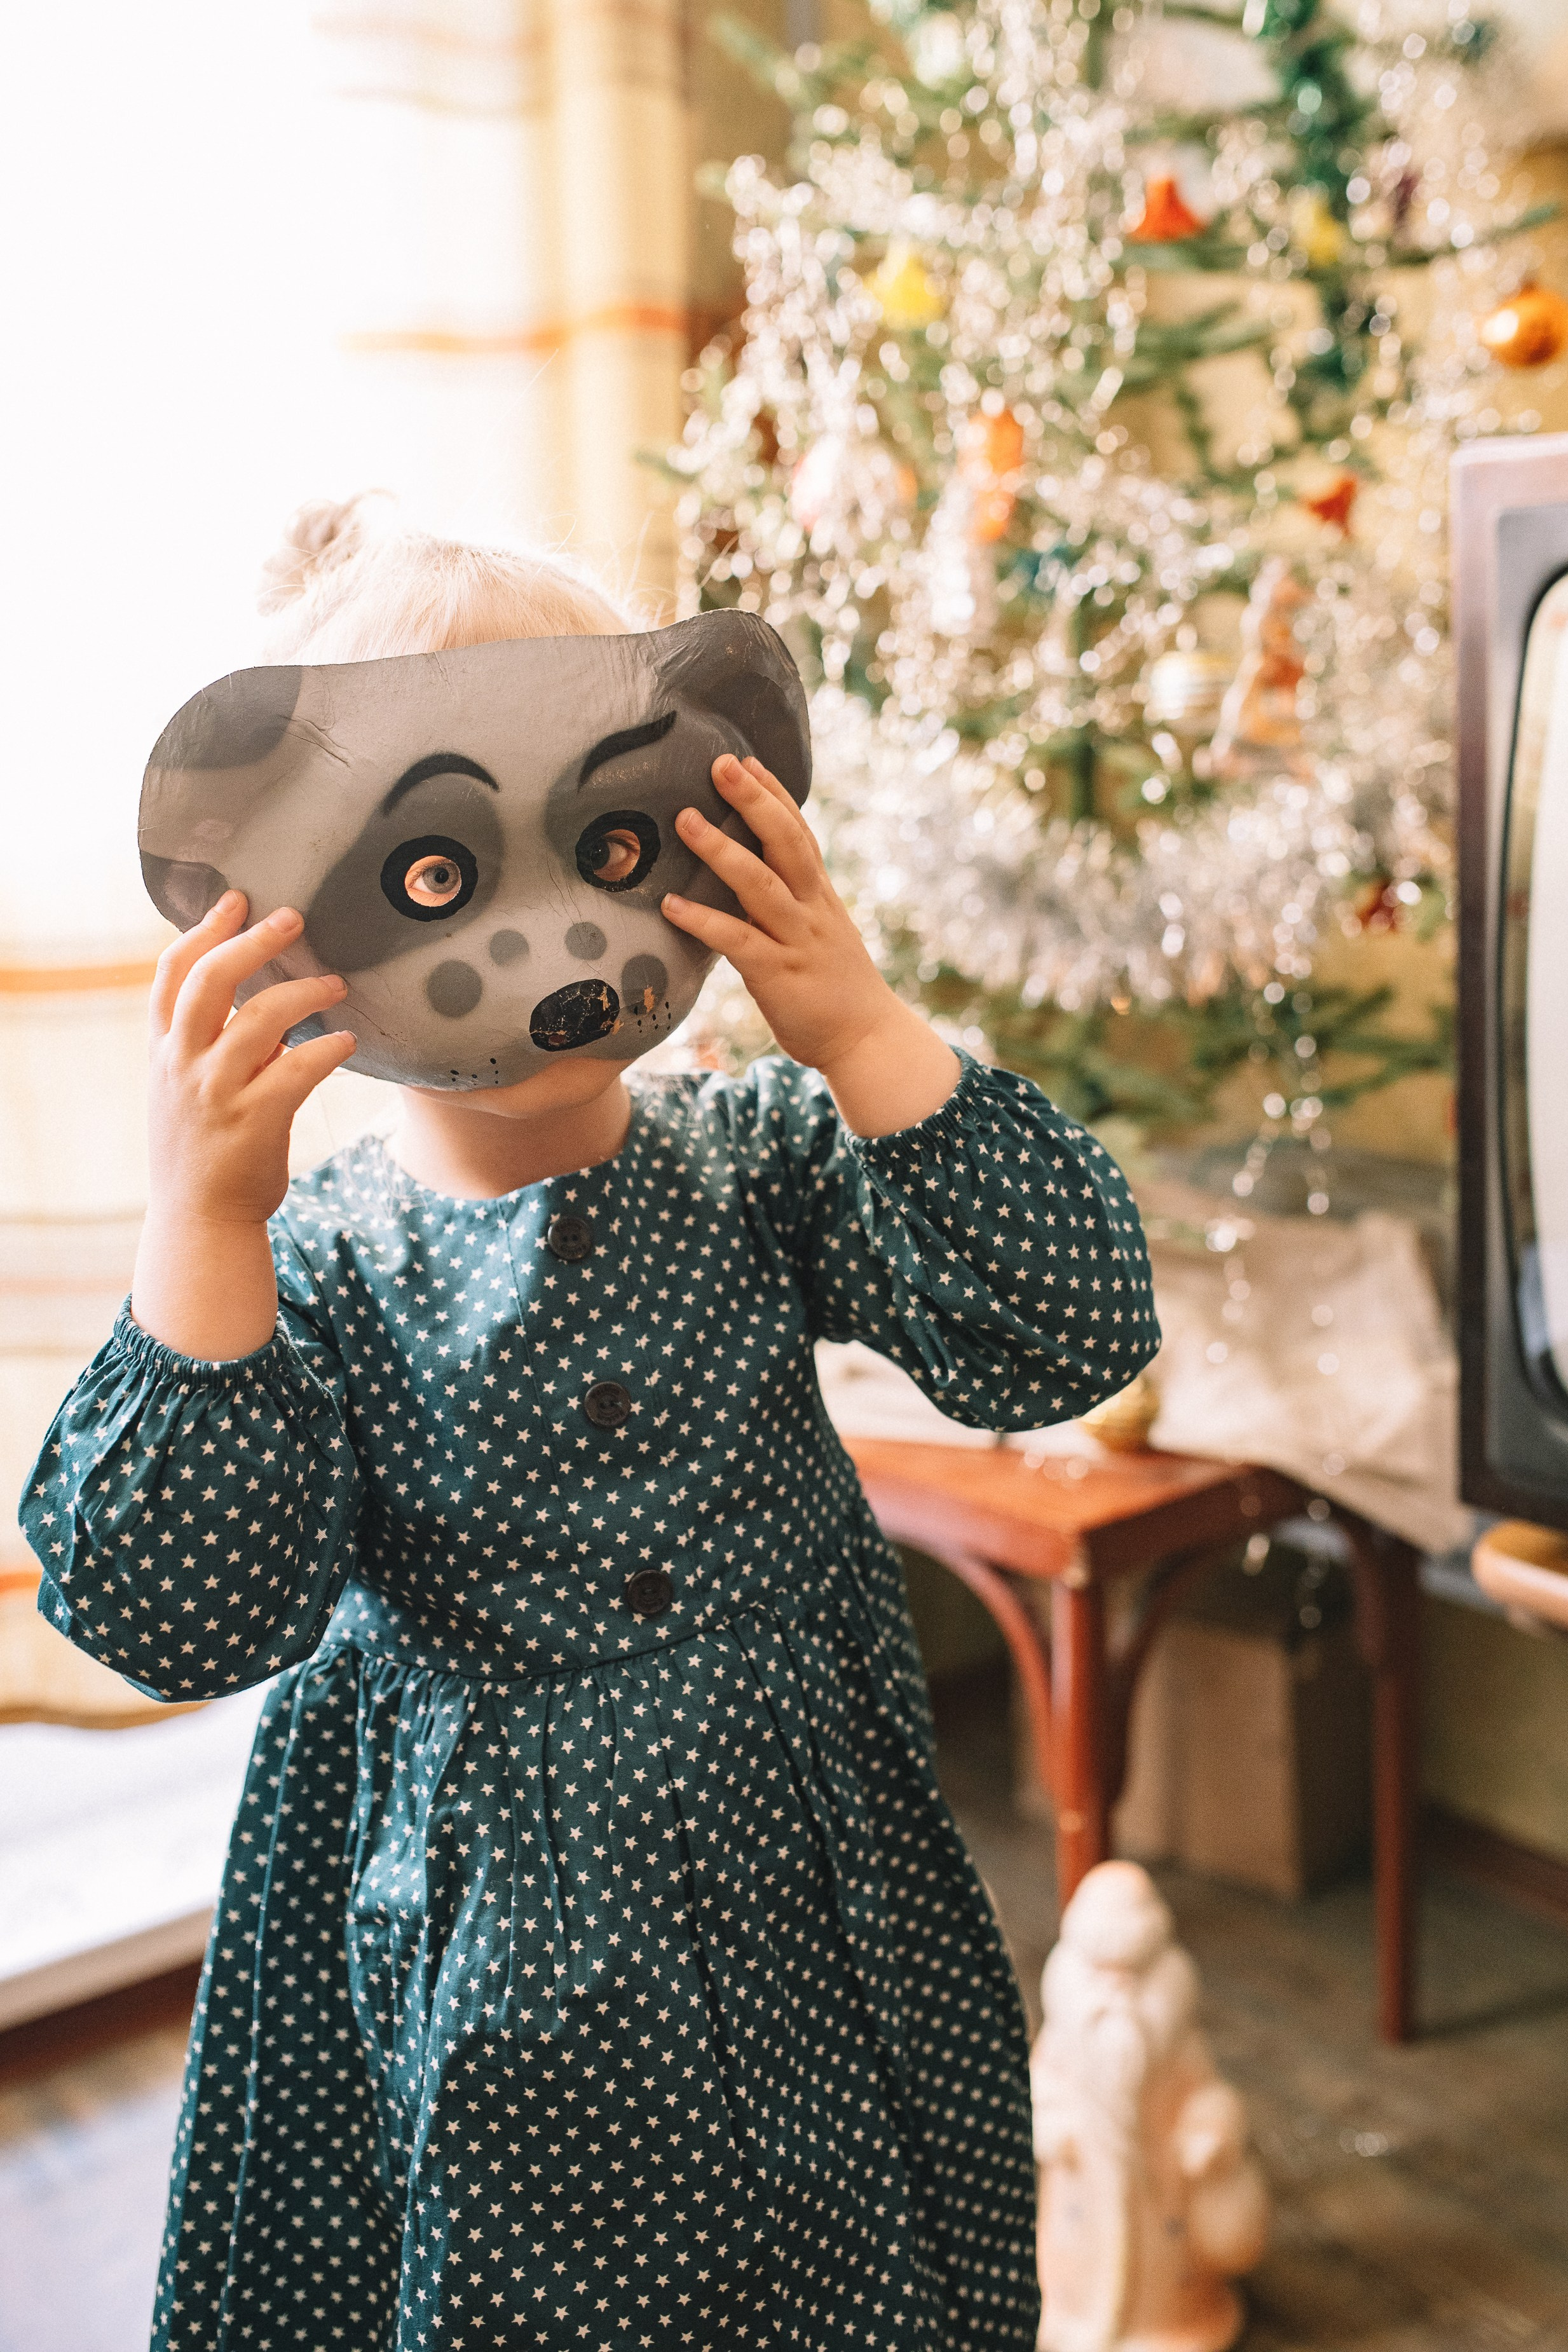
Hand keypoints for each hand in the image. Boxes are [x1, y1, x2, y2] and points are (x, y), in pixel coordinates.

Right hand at [145, 892, 355, 1225]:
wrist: (199, 1220)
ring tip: (336, 984)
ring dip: (305, 992)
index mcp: (164, 1050)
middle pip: (211, 980)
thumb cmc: (204, 1150)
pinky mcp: (253, 1121)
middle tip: (293, 917)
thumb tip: (270, 1009)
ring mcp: (215, 1092)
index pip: (172, 974)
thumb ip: (216, 1047)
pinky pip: (297, 1069)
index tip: (234, 900)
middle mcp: (182, 1064)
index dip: (203, 930)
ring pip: (261, 1019)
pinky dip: (326, 1049)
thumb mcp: (189, 1090)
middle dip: (252, 940)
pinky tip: (347, 1042)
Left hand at [661, 755, 958, 1136]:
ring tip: (685, 820)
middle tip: (719, 763)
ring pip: (760, 885)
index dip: (773, 795)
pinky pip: (738, 941)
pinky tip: (671, 906)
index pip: (799, 833)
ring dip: (721, 850)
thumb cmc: (836, 990)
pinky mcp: (778, 975)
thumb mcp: (818, 935)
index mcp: (821, 897)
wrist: (868, 1041)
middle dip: (753, 800)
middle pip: (785, 843)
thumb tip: (750, 880)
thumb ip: (790, 906)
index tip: (746, 758)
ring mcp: (797, 941)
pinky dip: (704, 921)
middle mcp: (812, 910)